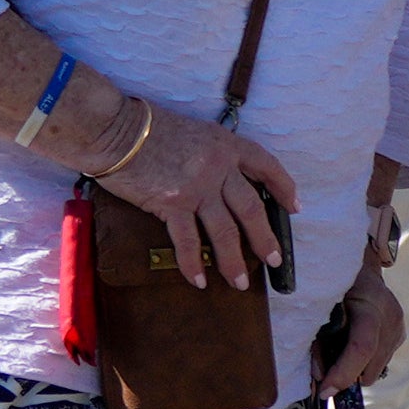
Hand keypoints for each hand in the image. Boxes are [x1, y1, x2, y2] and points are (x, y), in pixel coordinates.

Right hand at [100, 100, 300, 294]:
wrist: (114, 129)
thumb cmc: (144, 125)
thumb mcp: (191, 130)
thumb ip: (209, 153)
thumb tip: (217, 181)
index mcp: (225, 144)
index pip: (266, 166)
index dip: (284, 188)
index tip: (293, 207)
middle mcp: (218, 167)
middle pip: (251, 208)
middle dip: (265, 238)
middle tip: (273, 260)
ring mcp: (197, 187)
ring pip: (225, 231)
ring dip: (233, 261)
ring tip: (240, 282)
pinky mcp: (172, 204)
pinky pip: (189, 241)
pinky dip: (194, 263)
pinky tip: (200, 280)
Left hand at [312, 263, 408, 398]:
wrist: (359, 266)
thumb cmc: (331, 286)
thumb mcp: (318, 307)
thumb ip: (316, 342)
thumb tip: (319, 379)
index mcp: (368, 301)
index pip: (362, 346)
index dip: (343, 373)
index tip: (325, 391)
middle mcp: (390, 313)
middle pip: (372, 361)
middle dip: (348, 378)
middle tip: (327, 386)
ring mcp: (399, 323)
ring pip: (378, 364)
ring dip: (357, 371)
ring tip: (336, 363)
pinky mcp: (400, 332)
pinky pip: (382, 358)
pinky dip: (365, 362)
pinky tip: (351, 349)